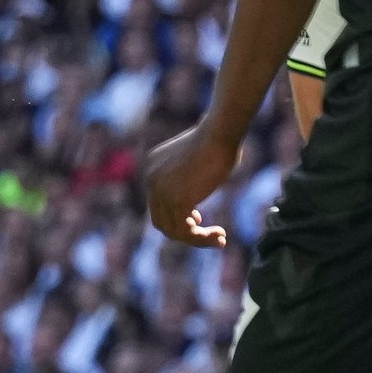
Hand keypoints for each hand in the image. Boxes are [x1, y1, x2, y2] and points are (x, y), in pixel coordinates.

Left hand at [142, 119, 243, 248]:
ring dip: (197, 239)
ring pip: (173, 230)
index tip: (199, 219)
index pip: (159, 204)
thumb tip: (193, 206)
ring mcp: (161, 191)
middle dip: (186, 232)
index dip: (178, 217)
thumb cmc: (219, 142)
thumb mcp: (196, 162)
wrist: (219, 133)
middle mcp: (151, 180)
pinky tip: (219, 235)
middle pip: (162, 220)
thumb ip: (189, 181)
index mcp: (153, 169)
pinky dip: (201, 238)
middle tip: (212, 235)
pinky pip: (184, 231)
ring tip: (220, 239)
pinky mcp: (176, 200)